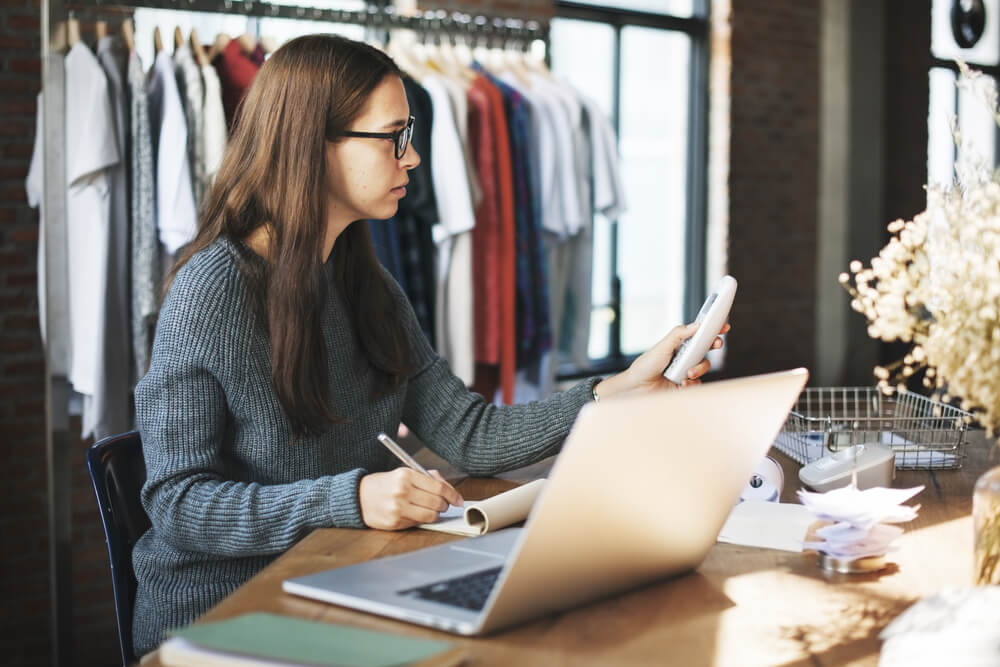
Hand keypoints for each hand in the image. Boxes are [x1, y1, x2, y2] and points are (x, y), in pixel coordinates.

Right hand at [358, 468, 464, 530]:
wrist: (359, 497)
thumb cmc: (386, 484)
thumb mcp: (404, 473)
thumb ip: (427, 477)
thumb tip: (449, 490)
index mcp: (406, 475)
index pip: (438, 486)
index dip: (452, 494)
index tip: (459, 500)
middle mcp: (402, 491)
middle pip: (437, 502)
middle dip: (445, 505)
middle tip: (444, 504)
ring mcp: (398, 508)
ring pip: (430, 515)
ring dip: (435, 514)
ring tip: (431, 509)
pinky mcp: (395, 522)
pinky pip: (418, 523)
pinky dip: (422, 519)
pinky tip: (415, 513)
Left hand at [594, 322, 729, 398]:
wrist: (637, 387)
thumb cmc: (646, 365)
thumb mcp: (662, 346)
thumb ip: (678, 334)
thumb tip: (696, 325)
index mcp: (679, 344)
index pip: (699, 335)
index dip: (712, 330)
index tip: (724, 326)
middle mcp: (684, 356)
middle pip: (706, 348)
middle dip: (713, 345)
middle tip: (716, 344)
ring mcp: (686, 370)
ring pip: (704, 366)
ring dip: (699, 369)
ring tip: (687, 373)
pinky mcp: (685, 384)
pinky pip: (698, 383)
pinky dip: (692, 383)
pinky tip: (682, 383)